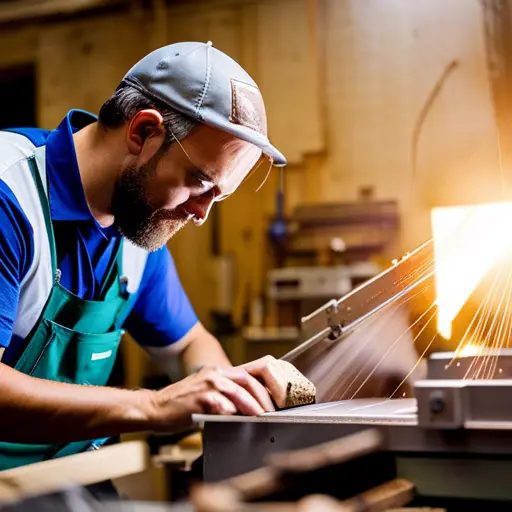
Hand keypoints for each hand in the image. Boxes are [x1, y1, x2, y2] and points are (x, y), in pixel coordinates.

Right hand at [150, 359, 277, 431]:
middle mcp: (214, 374)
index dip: (265, 383)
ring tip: (261, 416)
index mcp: (218, 372)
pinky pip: (222, 404)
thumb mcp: (207, 393)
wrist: (155, 408)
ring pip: (238, 390)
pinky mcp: (200, 399)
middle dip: (263, 396)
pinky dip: (232, 411)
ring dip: (253, 405)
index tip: (275, 397)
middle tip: (271, 411)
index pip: (249, 371)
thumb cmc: (182, 405)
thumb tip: (253, 407)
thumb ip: (227, 395)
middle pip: (248, 379)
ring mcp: (207, 385)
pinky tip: (237, 419)